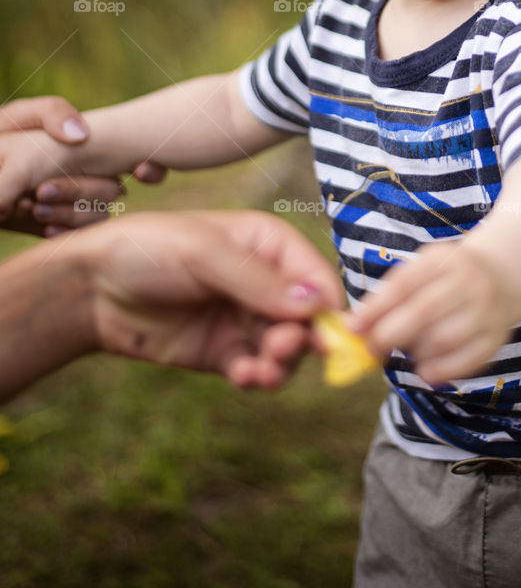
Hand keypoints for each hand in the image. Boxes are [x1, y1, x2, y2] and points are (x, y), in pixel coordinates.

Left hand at [0, 95, 163, 233]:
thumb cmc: (3, 139)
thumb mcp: (22, 118)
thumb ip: (53, 113)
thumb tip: (81, 134)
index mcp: (89, 150)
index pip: (138, 161)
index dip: (152, 171)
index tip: (143, 170)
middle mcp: (89, 177)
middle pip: (113, 193)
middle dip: (82, 192)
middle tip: (42, 191)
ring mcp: (73, 205)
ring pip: (98, 218)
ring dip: (70, 214)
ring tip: (35, 208)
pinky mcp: (57, 229)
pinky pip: (78, 239)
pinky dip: (65, 234)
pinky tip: (45, 228)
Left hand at [85, 210, 344, 384]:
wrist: (91, 288)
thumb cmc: (148, 250)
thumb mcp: (205, 255)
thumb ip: (258, 281)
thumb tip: (315, 305)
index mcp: (269, 244)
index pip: (315, 276)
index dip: (326, 306)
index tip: (327, 336)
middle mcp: (264, 282)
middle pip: (306, 319)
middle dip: (301, 340)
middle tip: (281, 350)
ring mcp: (244, 318)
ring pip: (285, 350)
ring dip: (281, 365)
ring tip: (262, 374)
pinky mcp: (224, 352)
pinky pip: (256, 370)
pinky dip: (257, 378)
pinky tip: (244, 378)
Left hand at [350, 240, 513, 384]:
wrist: (501, 274)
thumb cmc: (446, 277)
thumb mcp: (421, 270)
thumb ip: (390, 294)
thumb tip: (355, 326)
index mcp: (443, 260)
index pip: (405, 283)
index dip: (377, 307)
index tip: (353, 328)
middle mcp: (468, 282)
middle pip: (424, 311)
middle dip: (390, 335)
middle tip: (371, 351)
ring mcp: (486, 309)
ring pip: (444, 338)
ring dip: (415, 353)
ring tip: (404, 353)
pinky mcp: (497, 336)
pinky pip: (468, 360)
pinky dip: (443, 370)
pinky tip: (425, 372)